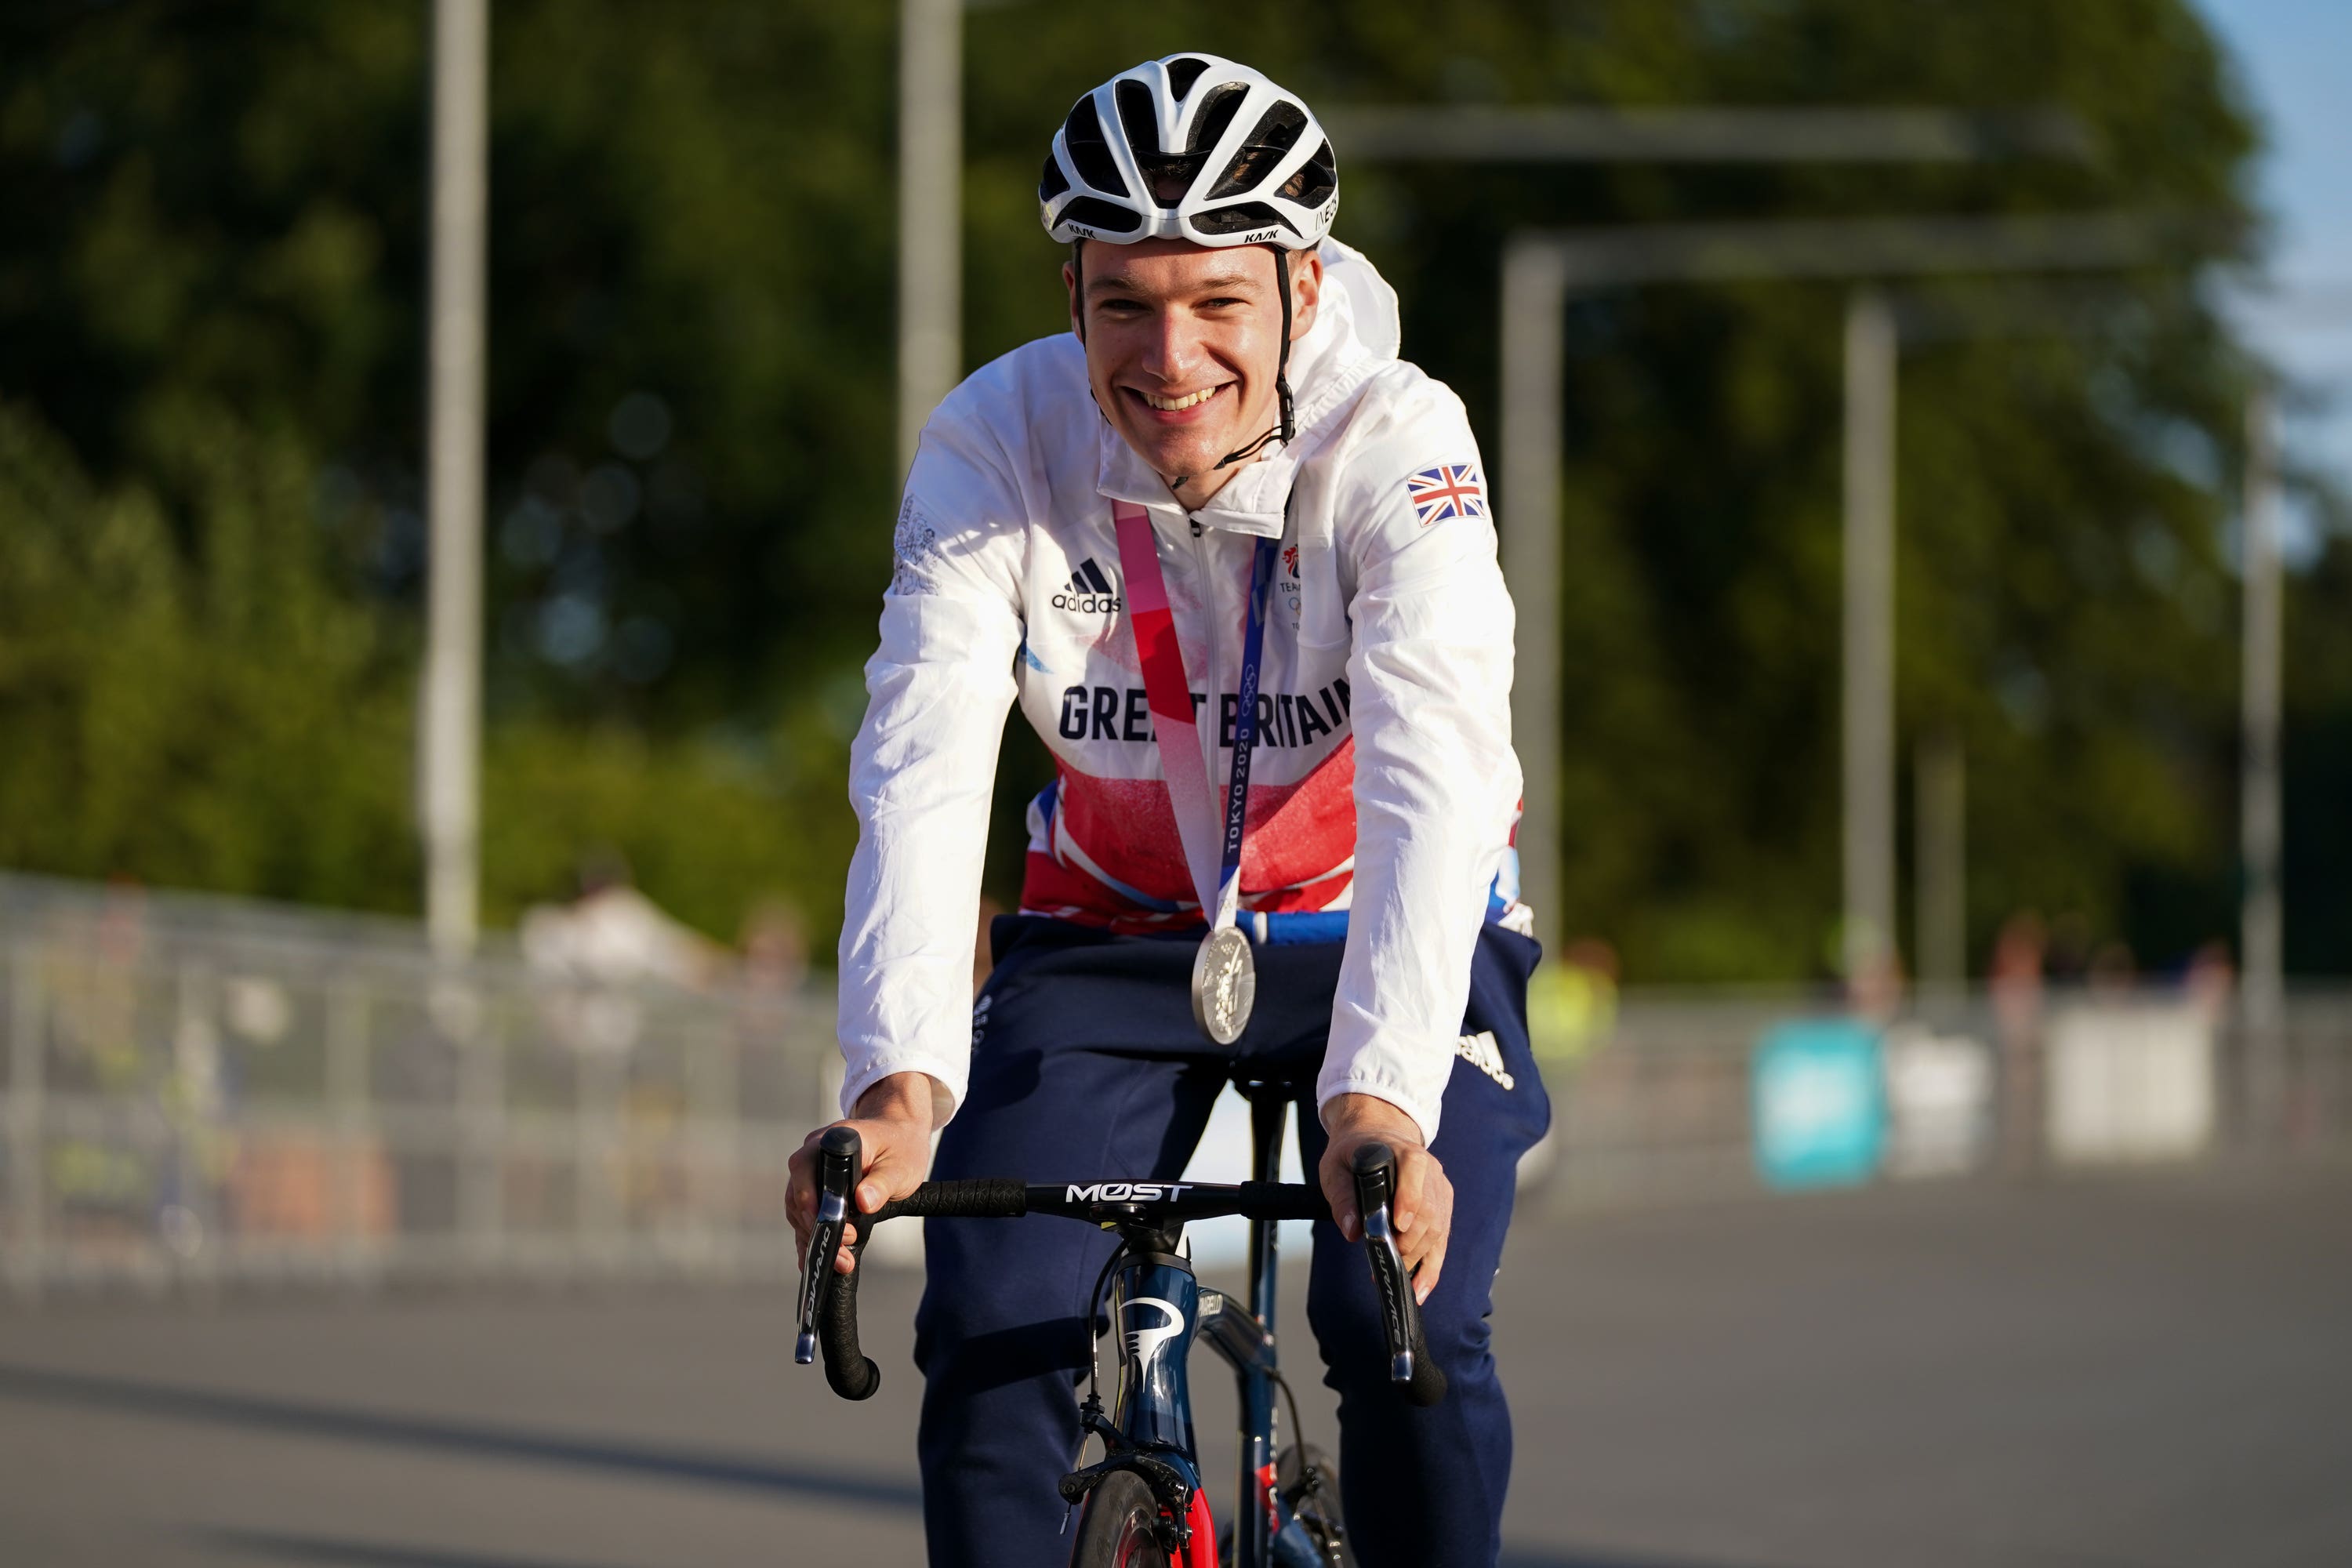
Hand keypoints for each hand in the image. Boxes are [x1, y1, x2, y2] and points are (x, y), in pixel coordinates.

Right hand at [786, 1071, 939, 1276]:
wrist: (899, 1135)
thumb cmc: (900, 1147)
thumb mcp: (901, 1165)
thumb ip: (882, 1182)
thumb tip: (863, 1202)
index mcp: (832, 1141)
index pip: (804, 1168)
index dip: (812, 1199)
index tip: (832, 1225)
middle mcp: (814, 1155)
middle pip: (798, 1195)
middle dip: (817, 1227)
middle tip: (844, 1250)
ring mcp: (812, 1174)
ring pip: (799, 1210)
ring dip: (815, 1237)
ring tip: (841, 1260)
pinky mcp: (817, 1191)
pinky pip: (806, 1217)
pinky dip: (811, 1238)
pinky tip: (817, 1261)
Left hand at [1318, 1093, 1451, 1304]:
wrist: (1376, 1137)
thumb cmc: (1354, 1154)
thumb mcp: (1336, 1168)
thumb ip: (1342, 1196)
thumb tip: (1353, 1231)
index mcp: (1404, 1151)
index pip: (1415, 1169)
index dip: (1409, 1197)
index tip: (1398, 1224)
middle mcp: (1430, 1170)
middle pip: (1427, 1210)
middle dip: (1408, 1241)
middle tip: (1386, 1261)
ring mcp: (1439, 1190)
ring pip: (1437, 1229)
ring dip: (1417, 1258)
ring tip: (1394, 1278)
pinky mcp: (1442, 1208)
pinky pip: (1441, 1241)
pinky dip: (1431, 1267)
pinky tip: (1419, 1288)